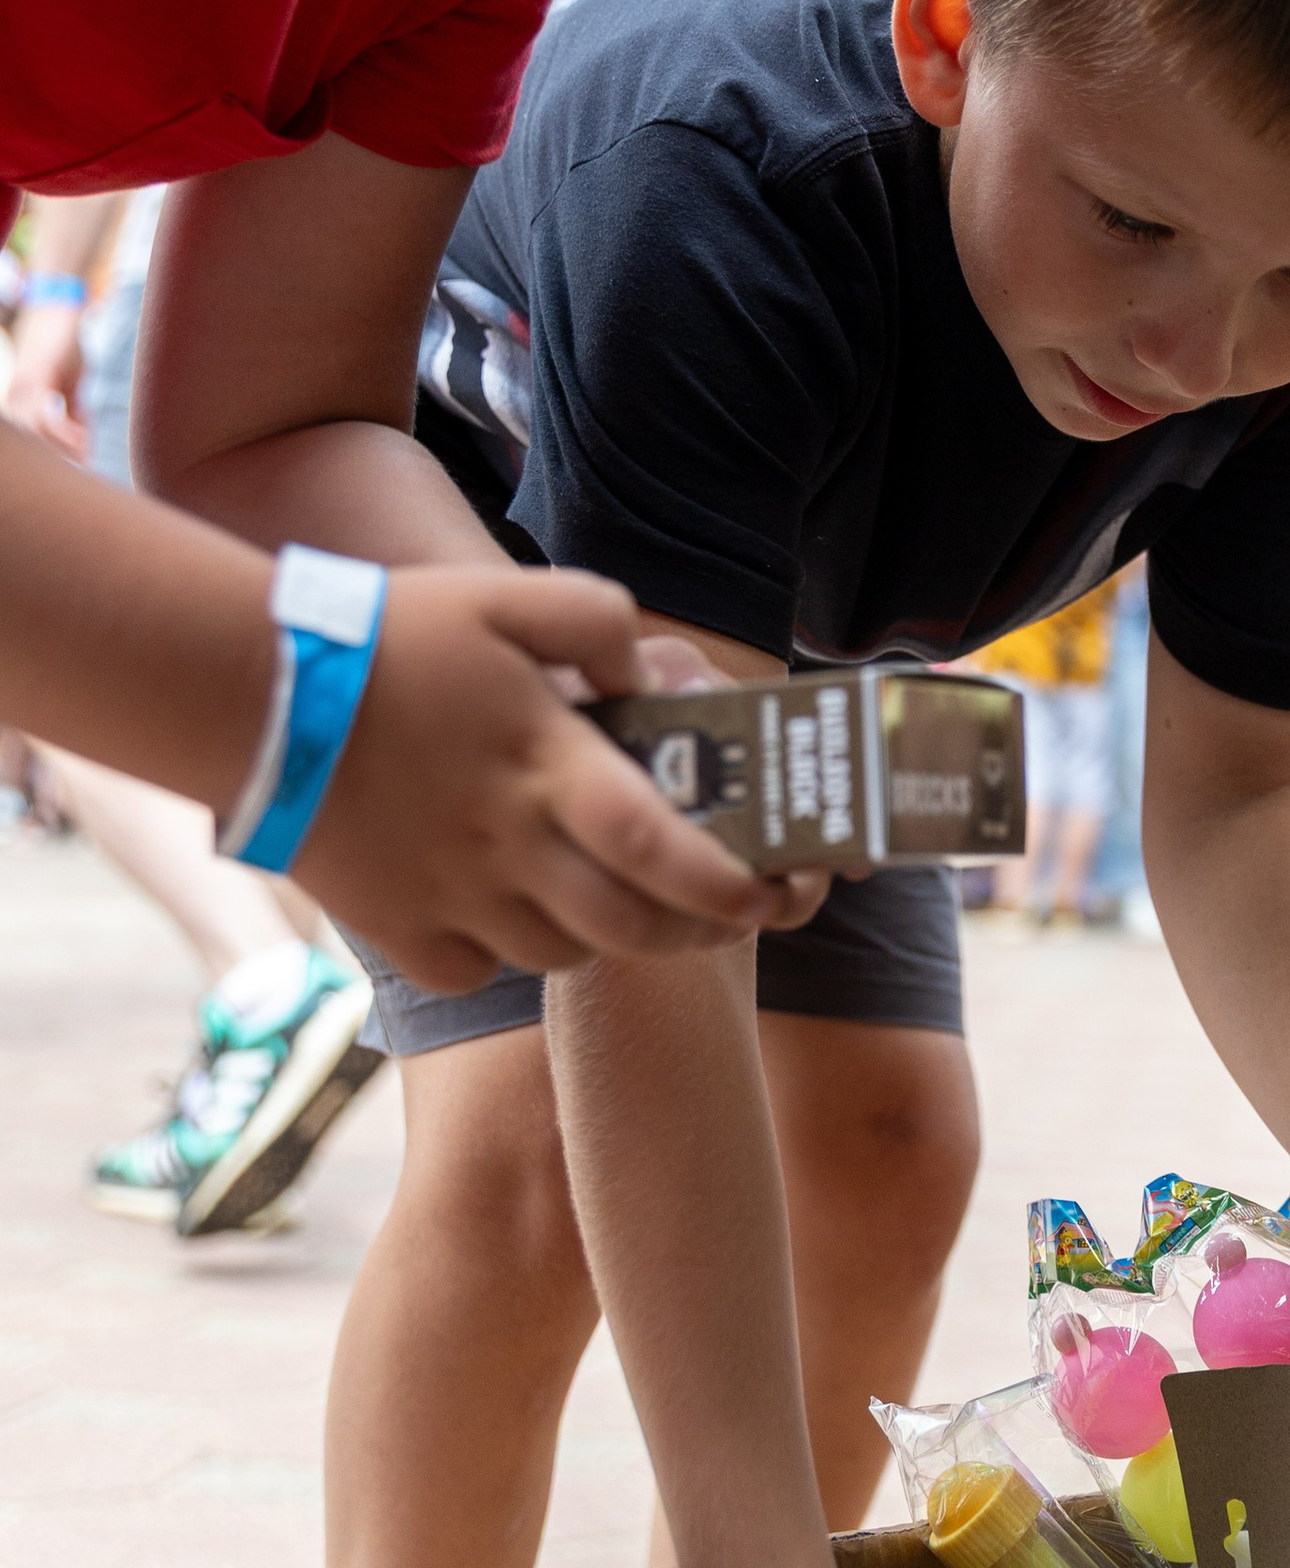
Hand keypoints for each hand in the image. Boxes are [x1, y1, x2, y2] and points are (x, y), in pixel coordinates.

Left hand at [3, 302, 89, 459]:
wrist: (59, 311)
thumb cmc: (67, 347)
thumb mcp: (73, 385)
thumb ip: (77, 413)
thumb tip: (89, 442)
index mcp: (22, 401)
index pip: (36, 441)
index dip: (61, 457)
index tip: (87, 469)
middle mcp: (16, 397)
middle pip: (34, 442)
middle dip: (62, 458)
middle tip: (90, 470)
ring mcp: (23, 388)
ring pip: (36, 433)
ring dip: (65, 449)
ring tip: (92, 458)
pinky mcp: (35, 378)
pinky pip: (45, 415)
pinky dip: (64, 431)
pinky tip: (85, 440)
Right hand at [292, 565, 825, 989]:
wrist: (247, 690)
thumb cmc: (390, 637)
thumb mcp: (507, 596)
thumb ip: (598, 623)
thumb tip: (650, 674)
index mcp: (544, 765)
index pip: (658, 845)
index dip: (722, 883)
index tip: (765, 896)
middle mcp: (507, 843)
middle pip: (628, 925)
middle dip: (692, 933)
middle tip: (719, 915)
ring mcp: (451, 893)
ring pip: (561, 955)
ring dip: (603, 935)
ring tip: (612, 897)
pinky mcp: (396, 926)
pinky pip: (478, 970)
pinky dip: (506, 953)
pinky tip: (510, 910)